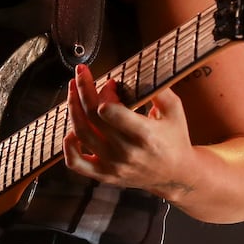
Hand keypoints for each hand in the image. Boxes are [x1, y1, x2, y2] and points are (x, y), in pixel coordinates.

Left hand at [63, 63, 194, 197]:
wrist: (176, 174)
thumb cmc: (174, 138)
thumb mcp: (174, 110)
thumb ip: (159, 89)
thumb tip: (140, 69)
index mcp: (144, 134)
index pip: (111, 112)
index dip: (104, 92)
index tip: (110, 83)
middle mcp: (126, 151)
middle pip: (92, 117)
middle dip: (83, 90)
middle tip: (81, 74)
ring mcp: (113, 165)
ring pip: (81, 134)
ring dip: (72, 109)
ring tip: (73, 91)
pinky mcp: (104, 174)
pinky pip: (76, 163)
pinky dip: (67, 146)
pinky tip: (71, 130)